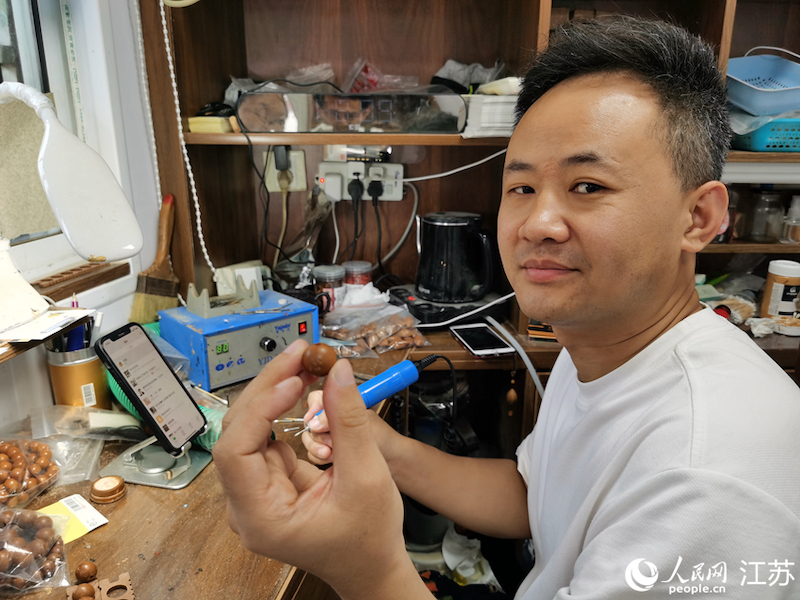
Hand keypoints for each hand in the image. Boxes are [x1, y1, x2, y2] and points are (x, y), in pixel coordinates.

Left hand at [213, 340, 427, 598]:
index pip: (236, 452)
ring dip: (274, 393)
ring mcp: (254, 494)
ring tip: (305, 363)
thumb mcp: (367, 477)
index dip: (259, 409)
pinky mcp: (268, 482)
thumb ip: (348, 423)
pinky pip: (267, 437)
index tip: (293, 381)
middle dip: (268, 389)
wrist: (372, 567)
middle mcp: (246, 506)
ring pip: (250, 429)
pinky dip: (282, 409)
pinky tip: (301, 386)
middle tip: (302, 353)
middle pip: (239, 434)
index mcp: (261, 517)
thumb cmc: (370, 536)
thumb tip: (338, 370)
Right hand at [302, 388, 398, 465]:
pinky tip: (330, 461)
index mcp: (343, 403)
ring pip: (310, 438)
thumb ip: (344, 418)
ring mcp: (331, 435)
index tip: (314, 423)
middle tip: (329, 443)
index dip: (313, 411)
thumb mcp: (366, 424)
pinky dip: (319, 457)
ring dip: (317, 447)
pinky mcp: (329, 451)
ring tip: (331, 454)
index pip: (317, 399)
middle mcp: (334, 417)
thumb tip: (317, 420)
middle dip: (316, 433)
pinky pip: (313, 453)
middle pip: (310, 420)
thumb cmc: (386, 440)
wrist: (393, 464)